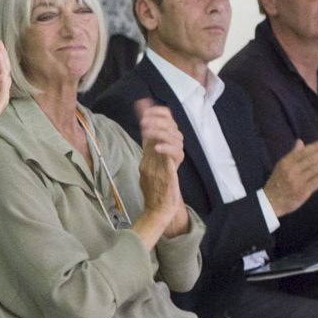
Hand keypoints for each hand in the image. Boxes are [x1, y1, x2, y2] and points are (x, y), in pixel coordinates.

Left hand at [134, 103, 188, 239]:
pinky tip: (156, 147)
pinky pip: (175, 154)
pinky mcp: (174, 169)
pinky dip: (166, 148)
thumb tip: (142, 120)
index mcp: (165, 144)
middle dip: (157, 120)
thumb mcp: (147, 158)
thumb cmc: (154, 184)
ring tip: (146, 131)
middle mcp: (172, 148)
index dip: (158, 112)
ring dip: (160, 131)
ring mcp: (174, 158)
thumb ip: (147, 139)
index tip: (144, 110)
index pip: (167, 120)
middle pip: (172, 126)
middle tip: (143, 122)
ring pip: (176, 137)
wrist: (159, 207)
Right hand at [262, 138, 317, 215]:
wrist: (271, 202)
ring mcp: (296, 182)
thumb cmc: (278, 182)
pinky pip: (314, 183)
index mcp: (286, 163)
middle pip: (310, 160)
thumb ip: (292, 154)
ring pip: (314, 170)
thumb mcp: (281, 166)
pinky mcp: (302, 192)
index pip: (303, 152)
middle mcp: (291, 171)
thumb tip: (300, 142)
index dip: (316, 147)